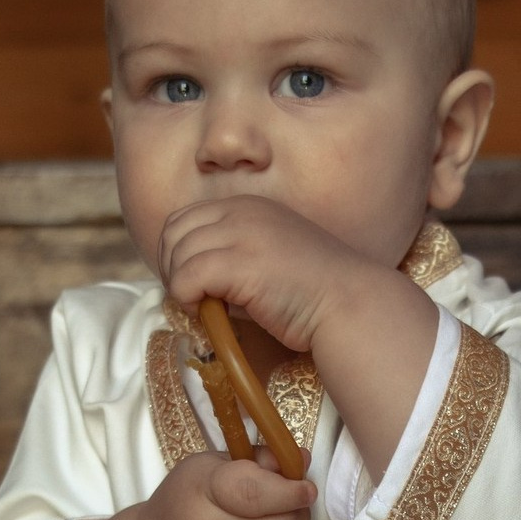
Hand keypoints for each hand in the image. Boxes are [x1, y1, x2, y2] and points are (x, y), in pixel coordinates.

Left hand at [158, 197, 370, 354]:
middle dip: (172, 267)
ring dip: (181, 286)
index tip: (192, 284)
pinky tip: (208, 313)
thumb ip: (232, 258)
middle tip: (191, 298)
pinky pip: (186, 278)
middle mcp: (242, 212)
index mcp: (248, 206)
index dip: (177, 253)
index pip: (185, 218)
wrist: (348, 302)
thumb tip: (190, 281)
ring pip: (178, 256)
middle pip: (174, 232)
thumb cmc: (312, 293)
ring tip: (204, 307)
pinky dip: (187, 299)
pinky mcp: (240, 263)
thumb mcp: (267, 259)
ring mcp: (241, 234)